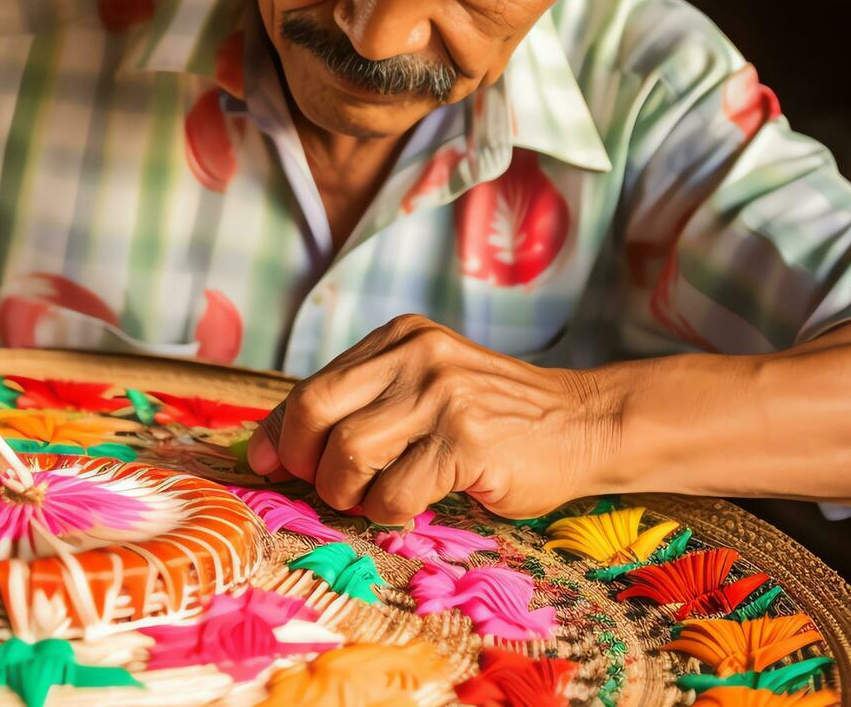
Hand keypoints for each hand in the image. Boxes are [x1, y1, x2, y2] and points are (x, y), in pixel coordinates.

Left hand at [245, 315, 617, 524]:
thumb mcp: (426, 388)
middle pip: (314, 410)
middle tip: (320, 487)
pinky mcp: (466, 440)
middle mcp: (416, 355)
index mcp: (399, 338)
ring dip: (346, 493)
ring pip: (348, 454)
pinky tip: (408, 508)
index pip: (311, 385)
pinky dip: (388, 511)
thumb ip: (366, 406)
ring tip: (369, 499)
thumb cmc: (494, 419)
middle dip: (301, 460)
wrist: (584, 424)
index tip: (266, 463)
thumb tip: (279, 448)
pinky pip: (394, 491)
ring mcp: (441, 395)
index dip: (278, 431)